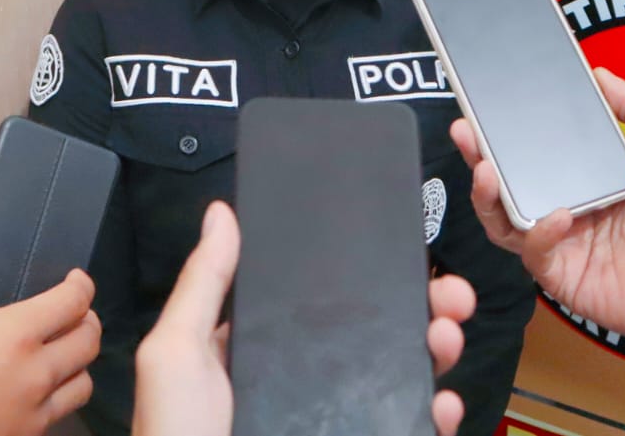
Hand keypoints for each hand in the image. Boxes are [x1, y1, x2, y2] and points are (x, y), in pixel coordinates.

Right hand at [0, 232, 99, 435]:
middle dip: (87, 320)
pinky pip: (58, 416)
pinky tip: (36, 393)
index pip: (73, 301)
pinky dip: (58, 399)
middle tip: (74, 312)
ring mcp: (33, 414)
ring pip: (82, 384)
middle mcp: (34, 375)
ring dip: (79, 364)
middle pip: (89, 341)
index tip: (76, 281)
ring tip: (62, 353)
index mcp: (14, 336)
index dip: (81, 285)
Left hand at [132, 202, 476, 435]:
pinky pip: (409, 426)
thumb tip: (222, 212)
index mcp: (264, 350)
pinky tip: (443, 403)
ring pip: (402, 378)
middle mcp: (305, 383)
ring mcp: (334, 420)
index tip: (407, 252)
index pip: (325, 302)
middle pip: (377, 334)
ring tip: (446, 338)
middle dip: (422, 307)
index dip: (369, 276)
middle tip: (448, 295)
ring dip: (436, 350)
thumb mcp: (177, 352)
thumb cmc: (176, 435)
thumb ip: (203, 282)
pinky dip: (437, 413)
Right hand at [449, 69, 624, 346]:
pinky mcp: (561, 275)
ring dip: (489, 193)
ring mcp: (563, 243)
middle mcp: (570, 207)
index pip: (538, 149)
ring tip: (485, 168)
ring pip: (506, 218)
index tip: (491, 105)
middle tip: (466, 129)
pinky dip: (538, 232)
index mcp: (592, 176)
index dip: (511, 130)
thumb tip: (600, 73)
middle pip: (510, 181)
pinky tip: (557, 216)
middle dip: (481, 155)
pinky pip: (532, 250)